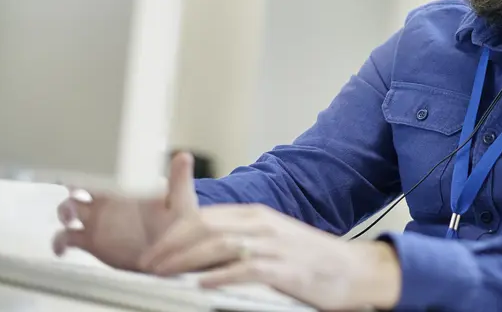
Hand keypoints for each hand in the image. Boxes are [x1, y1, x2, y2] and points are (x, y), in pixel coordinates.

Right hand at [52, 152, 198, 270]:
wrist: (170, 254)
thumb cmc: (176, 224)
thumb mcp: (179, 200)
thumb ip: (179, 180)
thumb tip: (184, 155)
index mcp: (124, 188)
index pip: (103, 171)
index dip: (92, 166)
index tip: (85, 163)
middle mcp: (107, 202)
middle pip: (78, 187)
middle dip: (70, 184)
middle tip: (71, 187)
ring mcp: (97, 222)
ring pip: (69, 210)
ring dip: (64, 211)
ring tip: (70, 218)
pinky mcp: (91, 242)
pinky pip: (66, 239)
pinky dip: (58, 243)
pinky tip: (62, 249)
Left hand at [138, 204, 400, 311]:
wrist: (354, 270)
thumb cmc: (311, 260)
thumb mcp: (273, 242)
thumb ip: (242, 243)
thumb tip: (203, 257)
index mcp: (256, 216)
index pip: (205, 216)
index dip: (173, 232)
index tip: (151, 251)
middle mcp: (262, 224)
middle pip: (205, 227)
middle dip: (170, 246)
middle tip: (147, 265)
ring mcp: (275, 244)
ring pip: (219, 245)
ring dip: (185, 260)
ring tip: (163, 275)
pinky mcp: (285, 268)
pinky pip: (246, 268)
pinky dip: (220, 275)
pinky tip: (201, 285)